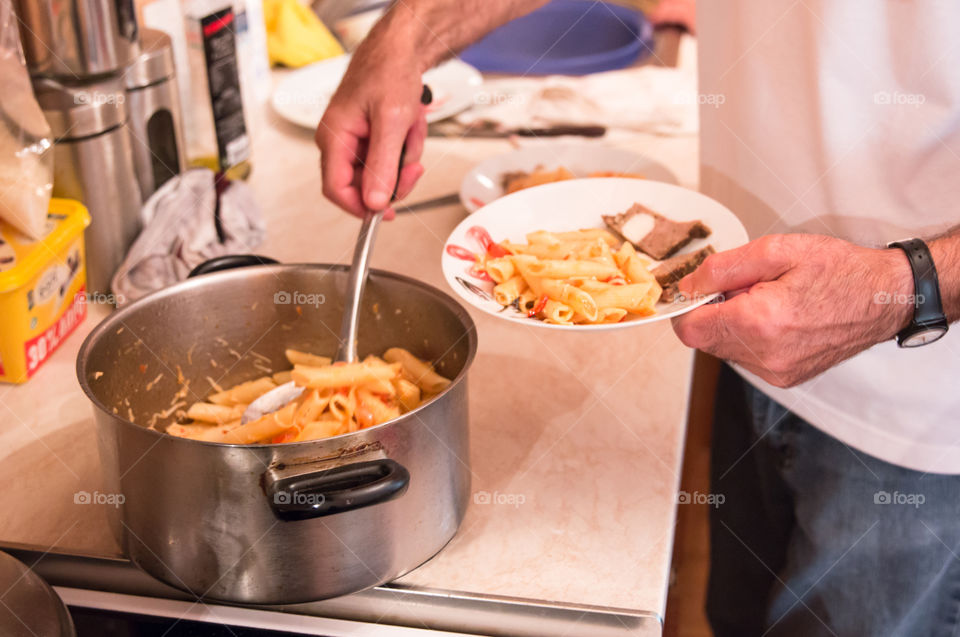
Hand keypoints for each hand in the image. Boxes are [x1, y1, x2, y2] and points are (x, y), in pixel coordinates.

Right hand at [316, 26, 426, 218]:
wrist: (401, 48)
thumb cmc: (389, 71)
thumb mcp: (391, 122)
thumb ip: (383, 166)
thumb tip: (376, 202)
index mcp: (334, 137)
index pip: (336, 189)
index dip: (361, 207)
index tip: (386, 214)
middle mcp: (340, 141)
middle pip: (364, 184)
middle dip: (394, 175)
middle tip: (413, 166)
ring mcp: (355, 139)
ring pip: (383, 170)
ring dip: (404, 155)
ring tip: (411, 127)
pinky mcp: (371, 135)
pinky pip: (391, 155)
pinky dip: (407, 143)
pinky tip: (410, 124)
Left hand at [671, 234, 913, 387]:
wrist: (885, 298)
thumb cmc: (838, 270)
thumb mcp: (776, 251)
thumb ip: (723, 268)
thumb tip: (688, 285)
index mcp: (760, 322)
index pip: (689, 329)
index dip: (687, 307)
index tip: (700, 290)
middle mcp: (765, 355)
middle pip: (704, 340)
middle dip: (713, 312)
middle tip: (746, 288)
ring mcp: (776, 371)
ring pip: (724, 349)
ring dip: (732, 325)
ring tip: (768, 301)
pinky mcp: (785, 377)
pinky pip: (746, 358)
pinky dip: (750, 337)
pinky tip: (777, 318)